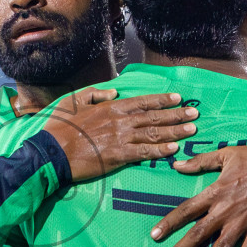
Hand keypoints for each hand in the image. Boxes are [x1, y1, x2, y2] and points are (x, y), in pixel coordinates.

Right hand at [42, 88, 197, 181]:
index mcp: (111, 107)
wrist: (52, 152)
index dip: (162, 100)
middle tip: (195, 113)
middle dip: (176, 115)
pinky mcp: (118, 156)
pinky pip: (143, 152)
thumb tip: (115, 90)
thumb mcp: (75, 101)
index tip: (178, 98)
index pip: (142, 102)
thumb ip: (96, 93)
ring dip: (175, 131)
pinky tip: (174, 149)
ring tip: (192, 129)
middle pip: (154, 116)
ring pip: (153, 133)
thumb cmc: (60, 127)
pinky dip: (160, 150)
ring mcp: (120, 138)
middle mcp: (120, 120)